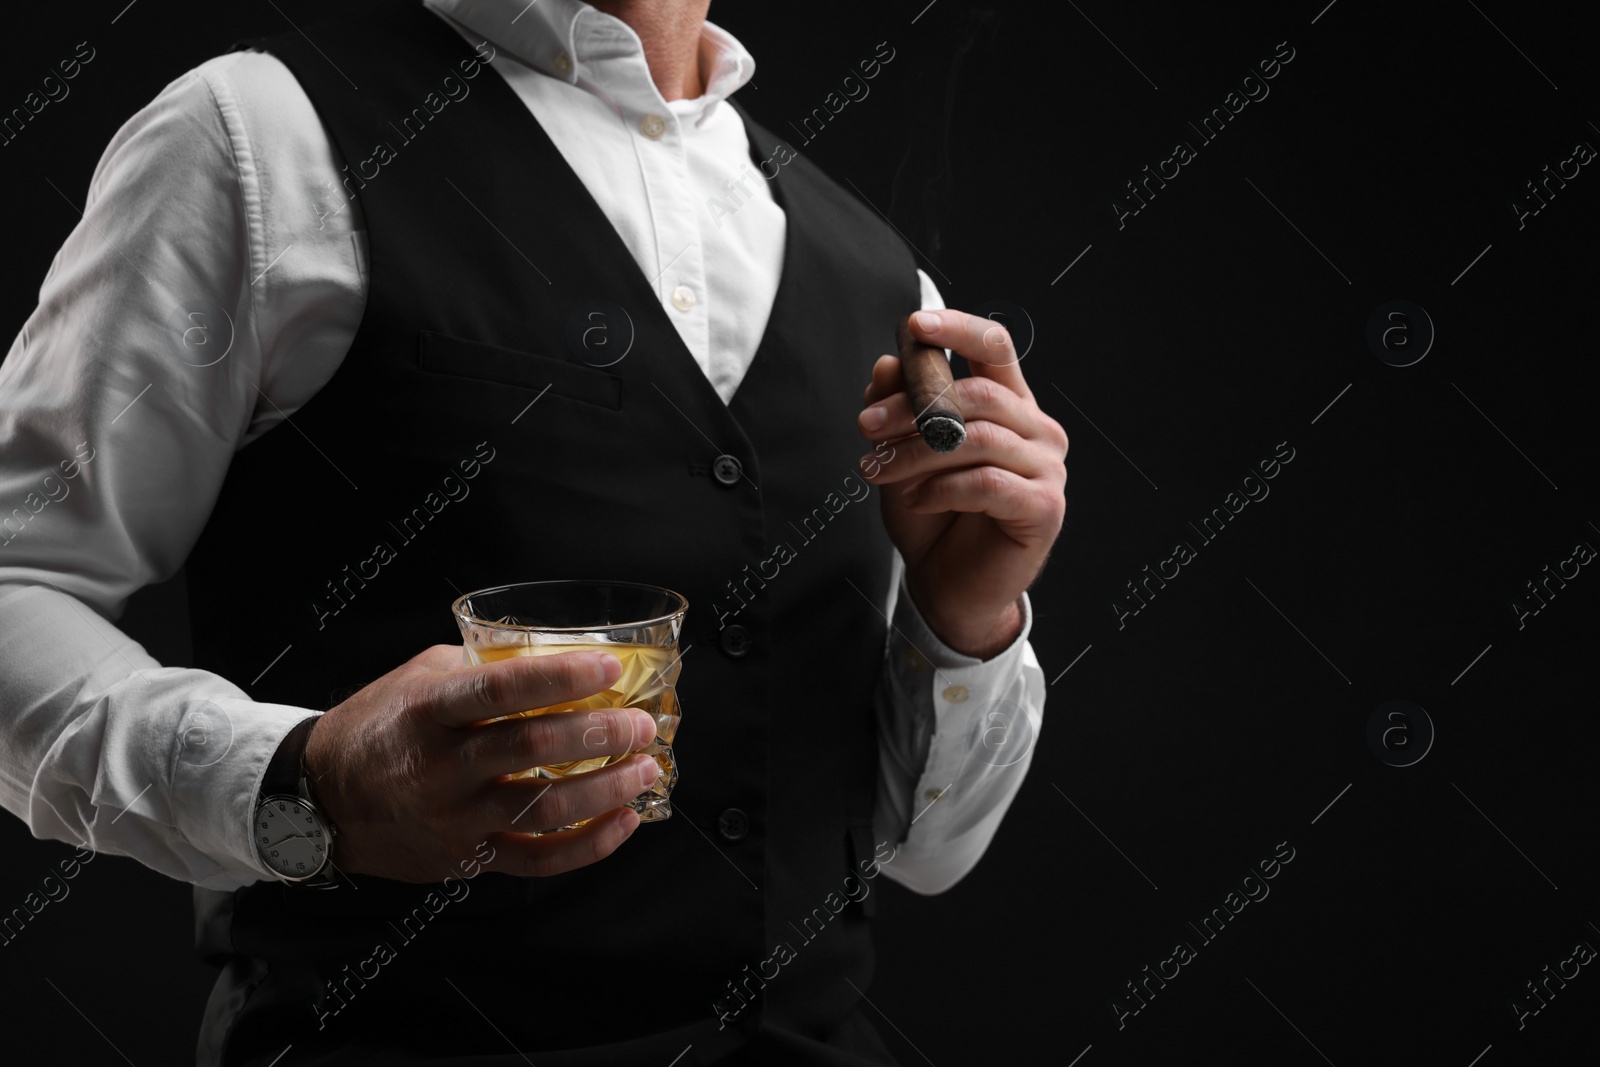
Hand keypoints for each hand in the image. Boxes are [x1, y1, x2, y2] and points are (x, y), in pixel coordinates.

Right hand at [303, 645, 659, 882]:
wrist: (320, 797)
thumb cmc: (378, 728)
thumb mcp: (419, 677)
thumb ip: (482, 665)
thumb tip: (557, 655)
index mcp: (428, 711)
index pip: (503, 689)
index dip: (562, 678)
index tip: (610, 670)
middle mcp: (440, 767)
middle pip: (533, 747)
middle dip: (600, 734)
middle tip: (641, 723)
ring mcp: (454, 818)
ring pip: (544, 807)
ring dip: (606, 788)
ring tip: (645, 768)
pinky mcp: (466, 858)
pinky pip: (538, 859)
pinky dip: (589, 845)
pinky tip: (622, 820)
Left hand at [857, 308, 1067, 658]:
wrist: (947, 588)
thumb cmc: (931, 518)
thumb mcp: (901, 457)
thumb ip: (898, 411)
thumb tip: (887, 364)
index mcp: (1010, 406)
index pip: (995, 348)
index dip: (957, 329)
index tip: (913, 324)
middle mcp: (1037, 431)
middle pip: (977, 395)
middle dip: (912, 406)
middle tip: (865, 425)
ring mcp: (1048, 469)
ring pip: (978, 439)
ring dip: (917, 452)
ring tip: (877, 470)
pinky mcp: (1044, 508)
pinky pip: (987, 483)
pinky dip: (941, 488)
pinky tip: (916, 501)